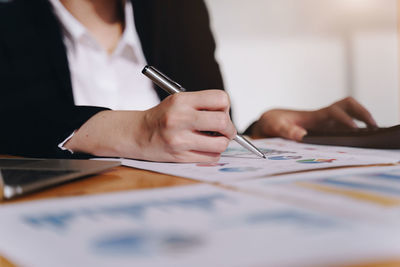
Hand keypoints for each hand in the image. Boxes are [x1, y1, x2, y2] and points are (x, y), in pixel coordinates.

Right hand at [65, 90, 236, 161]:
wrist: (138, 134)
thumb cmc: (162, 117)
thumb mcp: (178, 101)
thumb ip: (202, 105)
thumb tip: (229, 118)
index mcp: (181, 100)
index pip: (220, 98)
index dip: (226, 107)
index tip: (222, 112)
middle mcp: (180, 118)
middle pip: (223, 122)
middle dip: (229, 128)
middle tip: (225, 130)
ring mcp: (180, 139)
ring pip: (220, 144)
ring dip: (222, 143)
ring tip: (213, 140)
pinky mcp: (180, 156)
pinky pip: (211, 157)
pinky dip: (212, 154)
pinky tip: (203, 148)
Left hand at [248, 97, 376, 140]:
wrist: (272, 121)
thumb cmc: (274, 122)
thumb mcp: (276, 126)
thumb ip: (286, 130)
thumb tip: (301, 136)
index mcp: (314, 115)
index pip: (334, 112)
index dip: (344, 118)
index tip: (353, 128)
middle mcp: (324, 117)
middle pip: (348, 106)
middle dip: (362, 113)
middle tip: (373, 127)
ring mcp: (326, 123)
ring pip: (350, 115)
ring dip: (362, 121)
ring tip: (373, 134)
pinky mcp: (326, 130)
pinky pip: (344, 128)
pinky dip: (355, 131)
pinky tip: (360, 143)